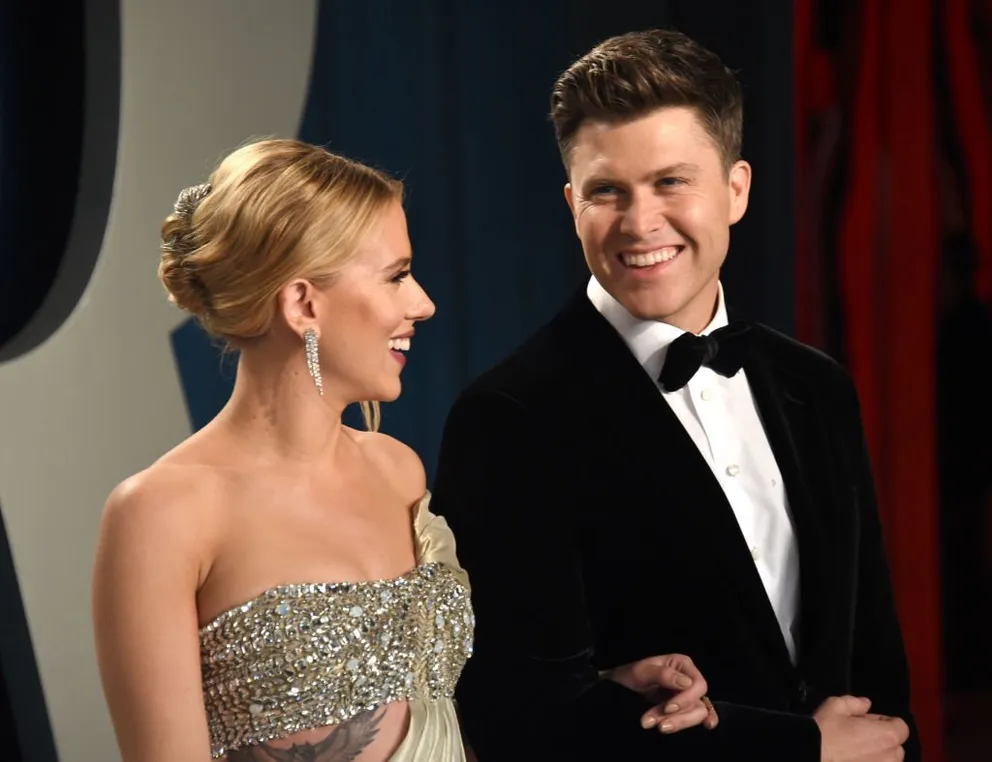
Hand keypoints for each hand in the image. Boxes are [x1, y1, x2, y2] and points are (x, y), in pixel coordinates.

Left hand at [603, 653, 718, 733]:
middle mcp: (688, 679)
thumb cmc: (631, 675)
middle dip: (679, 716)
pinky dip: (698, 722)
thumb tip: (686, 683)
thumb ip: (663, 674)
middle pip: (698, 702)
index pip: (697, 685)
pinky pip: (695, 716)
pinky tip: (706, 727)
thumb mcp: (642, 672)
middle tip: (657, 724)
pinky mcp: (682, 708)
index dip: (686, 699)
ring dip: (677, 723)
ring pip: (696, 713)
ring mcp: (686, 695)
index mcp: (682, 665)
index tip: (667, 708)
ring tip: (655, 726)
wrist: (620, 687)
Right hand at [815, 695, 908, 760]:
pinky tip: (850, 759)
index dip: (884, 721)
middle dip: (882, 741)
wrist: (811, 756)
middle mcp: (891, 758)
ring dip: (877, 757)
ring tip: (855, 752)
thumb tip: (866, 704)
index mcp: (887, 736)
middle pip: (896, 747)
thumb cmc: (826, 731)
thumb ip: (855, 703)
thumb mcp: (836, 706)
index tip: (867, 722)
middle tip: (859, 736)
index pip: (901, 727)